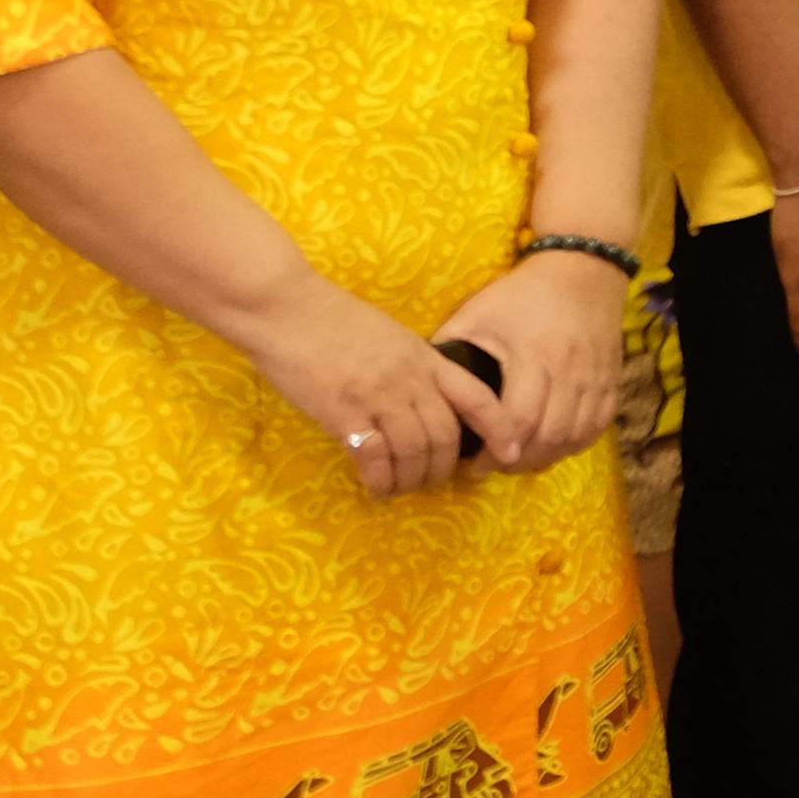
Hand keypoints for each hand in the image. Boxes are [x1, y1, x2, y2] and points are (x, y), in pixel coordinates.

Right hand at [243, 281, 488, 496]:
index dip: (500, 428)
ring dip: (412, 479)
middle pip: (446, 436)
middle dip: (444, 467)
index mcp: (425, 358)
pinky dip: (380, 480)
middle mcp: (410, 380)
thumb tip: (424, 399)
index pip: (478, 396)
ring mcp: (378, 397)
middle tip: (433, 481)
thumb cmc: (333, 320)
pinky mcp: (343, 414)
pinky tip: (376, 488)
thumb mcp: (391, 337)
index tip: (511, 452)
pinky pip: (374, 459)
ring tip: (402, 488)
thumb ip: (412, 367)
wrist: (287, 309)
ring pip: (414, 452)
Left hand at [433, 250, 630, 470]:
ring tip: (521, 460)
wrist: (583, 270)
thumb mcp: (476, 314)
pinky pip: (598, 424)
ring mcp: (594, 375)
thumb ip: (448, 350)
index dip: (497, 450)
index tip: (476, 464)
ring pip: (576, 435)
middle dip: (519, 461)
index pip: (519, 419)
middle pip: (549, 435)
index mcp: (532, 354)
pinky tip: (554, 444)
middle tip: (495, 466)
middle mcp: (568, 369)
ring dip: (548, 456)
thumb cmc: (521, 294)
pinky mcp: (610, 378)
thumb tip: (420, 387)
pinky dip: (576, 442)